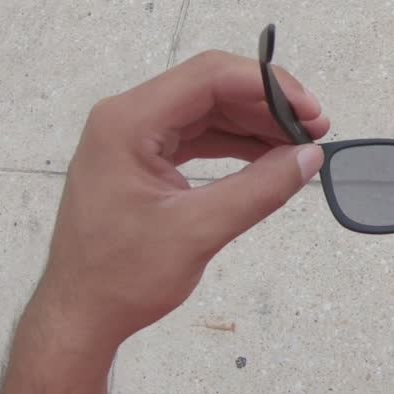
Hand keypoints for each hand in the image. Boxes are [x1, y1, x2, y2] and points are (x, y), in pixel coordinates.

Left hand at [33, 50, 327, 350]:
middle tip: (314, 130)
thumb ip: (259, 189)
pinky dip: (235, 144)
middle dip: (267, 104)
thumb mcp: (198, 231)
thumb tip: (310, 156)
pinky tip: (268, 159)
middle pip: (210, 88)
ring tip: (299, 145)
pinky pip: (196, 136)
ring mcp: (133, 138)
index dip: (268, 86)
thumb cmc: (122, 278)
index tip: (310, 112)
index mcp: (127, 122)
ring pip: (207, 110)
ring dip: (255, 123)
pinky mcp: (142, 159)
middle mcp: (127, 118)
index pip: (209, 76)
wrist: (78, 317)